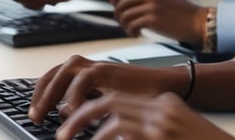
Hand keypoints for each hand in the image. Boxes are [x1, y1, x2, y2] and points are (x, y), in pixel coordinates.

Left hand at [28, 55, 187, 124]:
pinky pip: (86, 77)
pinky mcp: (113, 72)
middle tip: (34, 116)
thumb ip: (87, 103)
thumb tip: (65, 112)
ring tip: (44, 114)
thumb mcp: (108, 102)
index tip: (34, 113)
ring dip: (52, 91)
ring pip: (68, 69)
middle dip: (41, 92)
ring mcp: (104, 67)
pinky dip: (74, 92)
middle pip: (58, 70)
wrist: (169, 88)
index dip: (42, 93)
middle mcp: (95, 66)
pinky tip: (71, 110)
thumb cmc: (143, 98)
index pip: (58, 76)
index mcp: (91, 73)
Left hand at [55, 91, 234, 139]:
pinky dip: (105, 138)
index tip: (72, 118)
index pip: (121, 98)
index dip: (93, 106)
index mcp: (165, 105)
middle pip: (113, 101)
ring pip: (114, 116)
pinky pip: (123, 133)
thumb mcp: (173, 131)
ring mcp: (163, 123)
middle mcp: (163, 109)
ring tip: (66, 138)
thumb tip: (116, 132)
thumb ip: (146, 130)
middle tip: (62, 131)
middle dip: (82, 113)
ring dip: (85, 125)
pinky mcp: (161, 135)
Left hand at [108, 0, 208, 43]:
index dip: (116, 0)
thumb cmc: (176, 11)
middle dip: (120, 15)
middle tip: (128, 24)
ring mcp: (151, 4)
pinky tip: (138, 34)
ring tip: (133, 29)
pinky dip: (131, 31)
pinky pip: (131, 25)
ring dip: (124, 25)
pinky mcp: (153, 19)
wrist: (196, 21)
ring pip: (123, 15)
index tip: (123, 10)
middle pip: (119, 3)